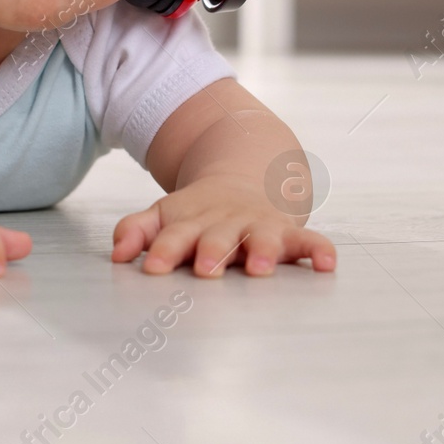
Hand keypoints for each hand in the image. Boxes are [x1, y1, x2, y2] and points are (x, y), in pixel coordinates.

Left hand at [111, 173, 336, 277]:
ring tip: (260, 269)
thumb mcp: (166, 215)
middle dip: (212, 251)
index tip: (152, 267)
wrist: (248, 173)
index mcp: (193, 222)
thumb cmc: (200, 212)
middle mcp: (227, 224)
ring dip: (262, 251)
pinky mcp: (289, 232)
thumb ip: (138, 230)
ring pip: (263, 239)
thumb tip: (116, 253)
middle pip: (218, 237)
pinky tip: (327, 264)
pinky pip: (309, 241)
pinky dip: (320, 250)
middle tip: (206, 269)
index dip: (164, 250)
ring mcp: (259, 227)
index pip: (174, 236)